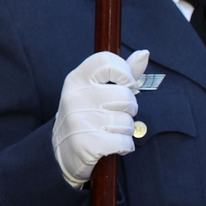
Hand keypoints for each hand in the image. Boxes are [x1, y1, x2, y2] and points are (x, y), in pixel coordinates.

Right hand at [52, 50, 150, 188]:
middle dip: (128, 110)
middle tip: (113, 115)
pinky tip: (112, 145)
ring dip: (125, 131)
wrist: (61, 152)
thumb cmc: (86, 116)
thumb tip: (144, 53)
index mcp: (77, 79)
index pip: (106, 62)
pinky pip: (124, 143)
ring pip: (127, 122)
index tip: (125, 85)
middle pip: (126, 97)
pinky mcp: (86, 144)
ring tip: (110, 132)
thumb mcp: (96, 90)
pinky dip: (124, 147)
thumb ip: (121, 72)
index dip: (124, 73)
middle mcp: (75, 97)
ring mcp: (78, 120)